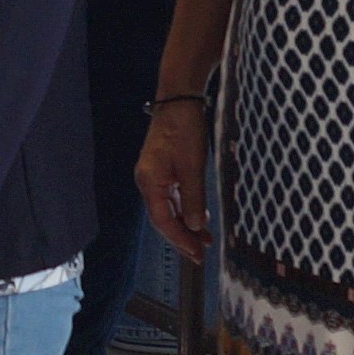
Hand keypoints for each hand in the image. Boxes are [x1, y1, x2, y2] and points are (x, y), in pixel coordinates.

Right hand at [135, 100, 210, 260]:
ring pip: (169, 209)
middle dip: (182, 237)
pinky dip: (186, 209)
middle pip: (164, 219)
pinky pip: (173, 197)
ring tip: (205, 241)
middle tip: (201, 254)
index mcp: (150, 183)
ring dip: (186, 225)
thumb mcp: (193, 166)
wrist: (179, 100)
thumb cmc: (184, 129)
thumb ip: (193, 198)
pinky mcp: (163, 170)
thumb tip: (196, 226)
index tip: (196, 253)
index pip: (163, 221)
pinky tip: (199, 218)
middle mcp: (148, 182)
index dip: (180, 239)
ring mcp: (155, 176)